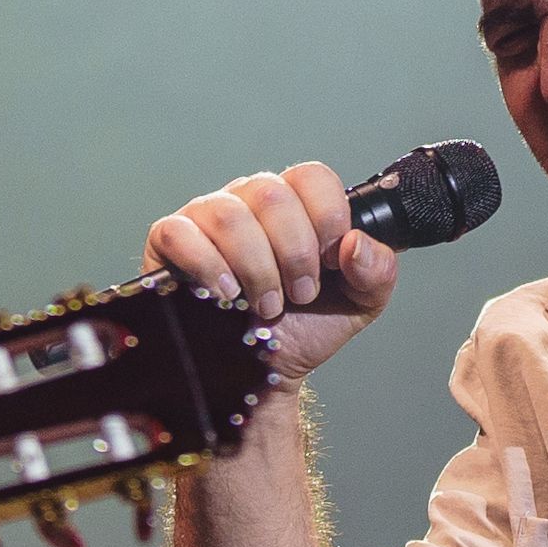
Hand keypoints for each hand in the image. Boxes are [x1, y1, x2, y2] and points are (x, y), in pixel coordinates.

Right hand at [146, 162, 400, 382]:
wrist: (267, 370)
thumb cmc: (309, 326)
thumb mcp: (360, 301)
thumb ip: (377, 269)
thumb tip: (355, 244)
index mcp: (297, 203)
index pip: (311, 176)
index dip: (326, 218)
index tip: (329, 261)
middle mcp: (250, 200)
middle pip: (271, 195)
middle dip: (293, 253)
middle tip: (300, 294)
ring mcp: (207, 216)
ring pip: (229, 216)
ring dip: (256, 268)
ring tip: (266, 304)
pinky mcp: (170, 242)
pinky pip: (179, 233)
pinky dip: (208, 266)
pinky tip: (227, 293)